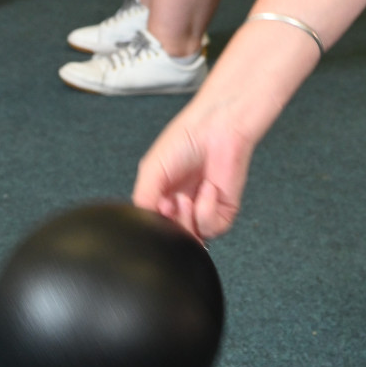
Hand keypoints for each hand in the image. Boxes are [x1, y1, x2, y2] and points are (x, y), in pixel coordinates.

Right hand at [132, 96, 259, 240]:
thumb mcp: (151, 170)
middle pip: (174, 237)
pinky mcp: (225, 211)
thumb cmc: (185, 140)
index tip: (156, 209)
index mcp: (163, 198)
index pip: (156, 226)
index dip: (154, 225)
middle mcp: (183, 207)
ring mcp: (204, 210)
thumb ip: (143, 199)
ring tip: (185, 199)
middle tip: (170, 205)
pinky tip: (206, 190)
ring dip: (188, 220)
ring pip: (194, 238)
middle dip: (171, 226)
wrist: (216, 128)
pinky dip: (207, 212)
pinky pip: (214, 228)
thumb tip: (141, 222)